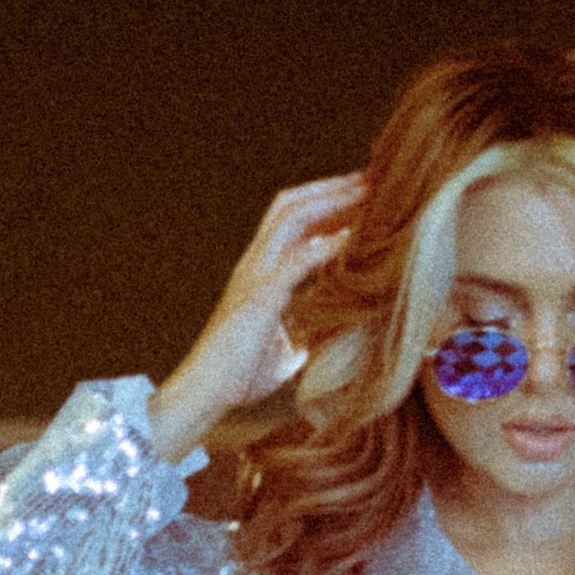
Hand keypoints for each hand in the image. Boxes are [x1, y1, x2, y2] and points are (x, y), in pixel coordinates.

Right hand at [148, 174, 365, 461]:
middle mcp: (253, 266)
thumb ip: (305, 331)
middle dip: (330, 188)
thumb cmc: (238, 376)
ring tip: (366, 192)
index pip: (290, 221)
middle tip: (372, 178)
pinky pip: (294, 263)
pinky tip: (351, 238)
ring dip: (330, 202)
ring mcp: (252, 278)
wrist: (202, 395)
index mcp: (258, 273)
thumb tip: (336, 336)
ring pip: (289, 220)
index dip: (323, 202)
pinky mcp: (257, 298)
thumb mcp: (284, 347)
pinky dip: (324, 247)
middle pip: (290, 206)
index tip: (361, 195)